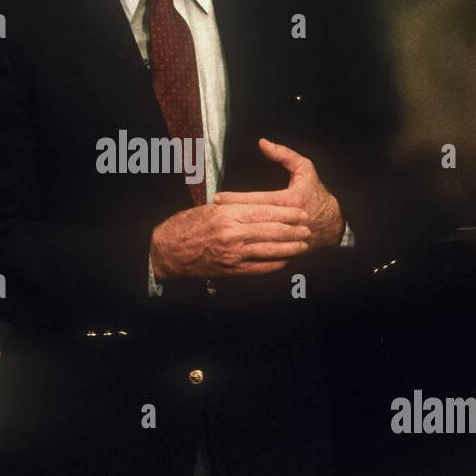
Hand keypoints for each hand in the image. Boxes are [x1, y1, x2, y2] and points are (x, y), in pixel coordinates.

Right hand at [150, 198, 311, 280]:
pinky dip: (275, 263)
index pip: (265, 211)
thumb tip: (253, 205)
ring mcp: (233, 254)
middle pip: (272, 230)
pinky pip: (260, 267)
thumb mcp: (208, 209)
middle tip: (308, 228)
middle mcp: (233, 234)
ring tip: (303, 244)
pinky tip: (285, 260)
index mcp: (228, 214)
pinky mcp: (232, 270)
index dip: (287, 213)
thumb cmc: (185, 226)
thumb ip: (232, 207)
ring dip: (290, 247)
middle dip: (294, 230)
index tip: (300, 212)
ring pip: (270, 249)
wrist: (167, 251)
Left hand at [212, 138, 344, 250]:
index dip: (236, 199)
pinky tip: (233, 238)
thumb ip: (284, 154)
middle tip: (211, 211)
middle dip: (230, 215)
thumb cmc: (316, 193)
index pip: (256, 200)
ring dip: (236, 229)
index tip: (218, 197)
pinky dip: (247, 243)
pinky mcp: (284, 248)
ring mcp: (285, 236)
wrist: (332, 222)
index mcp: (289, 200)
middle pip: (252, 218)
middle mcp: (286, 220)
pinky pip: (262, 247)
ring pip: (255, 234)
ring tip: (217, 224)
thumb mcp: (305, 169)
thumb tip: (262, 143)